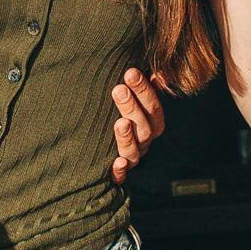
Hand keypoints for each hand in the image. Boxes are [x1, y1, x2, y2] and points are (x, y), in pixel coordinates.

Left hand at [107, 67, 164, 181]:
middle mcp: (143, 143)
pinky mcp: (115, 174)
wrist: (91, 146)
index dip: (144, 91)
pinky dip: (120, 170)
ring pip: (133, 151)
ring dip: (127, 137)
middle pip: (144, 128)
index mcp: (150, 125)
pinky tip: (117, 162)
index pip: (153, 108)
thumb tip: (159, 72)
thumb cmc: (114, 113)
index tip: (130, 73)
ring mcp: (130, 159)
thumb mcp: (129, 99)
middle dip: (132, 108)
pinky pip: (120, 177)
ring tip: (119, 122)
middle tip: (118, 89)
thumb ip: (142, 86)